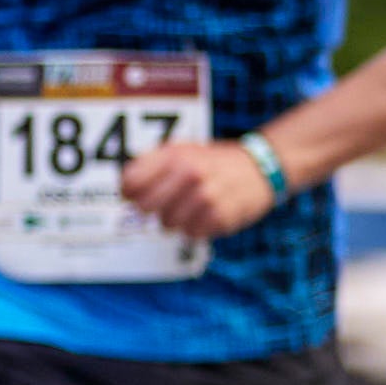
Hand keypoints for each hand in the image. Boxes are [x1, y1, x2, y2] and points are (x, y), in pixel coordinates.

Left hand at [122, 139, 281, 240]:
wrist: (261, 166)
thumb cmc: (213, 162)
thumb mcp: (181, 151)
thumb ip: (150, 166)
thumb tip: (124, 191)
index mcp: (175, 155)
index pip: (130, 182)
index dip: (128, 192)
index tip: (135, 194)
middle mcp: (189, 174)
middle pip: (144, 208)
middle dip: (151, 209)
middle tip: (166, 202)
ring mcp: (206, 197)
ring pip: (167, 225)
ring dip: (176, 220)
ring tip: (192, 206)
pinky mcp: (220, 217)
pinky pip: (191, 233)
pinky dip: (196, 227)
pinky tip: (207, 213)